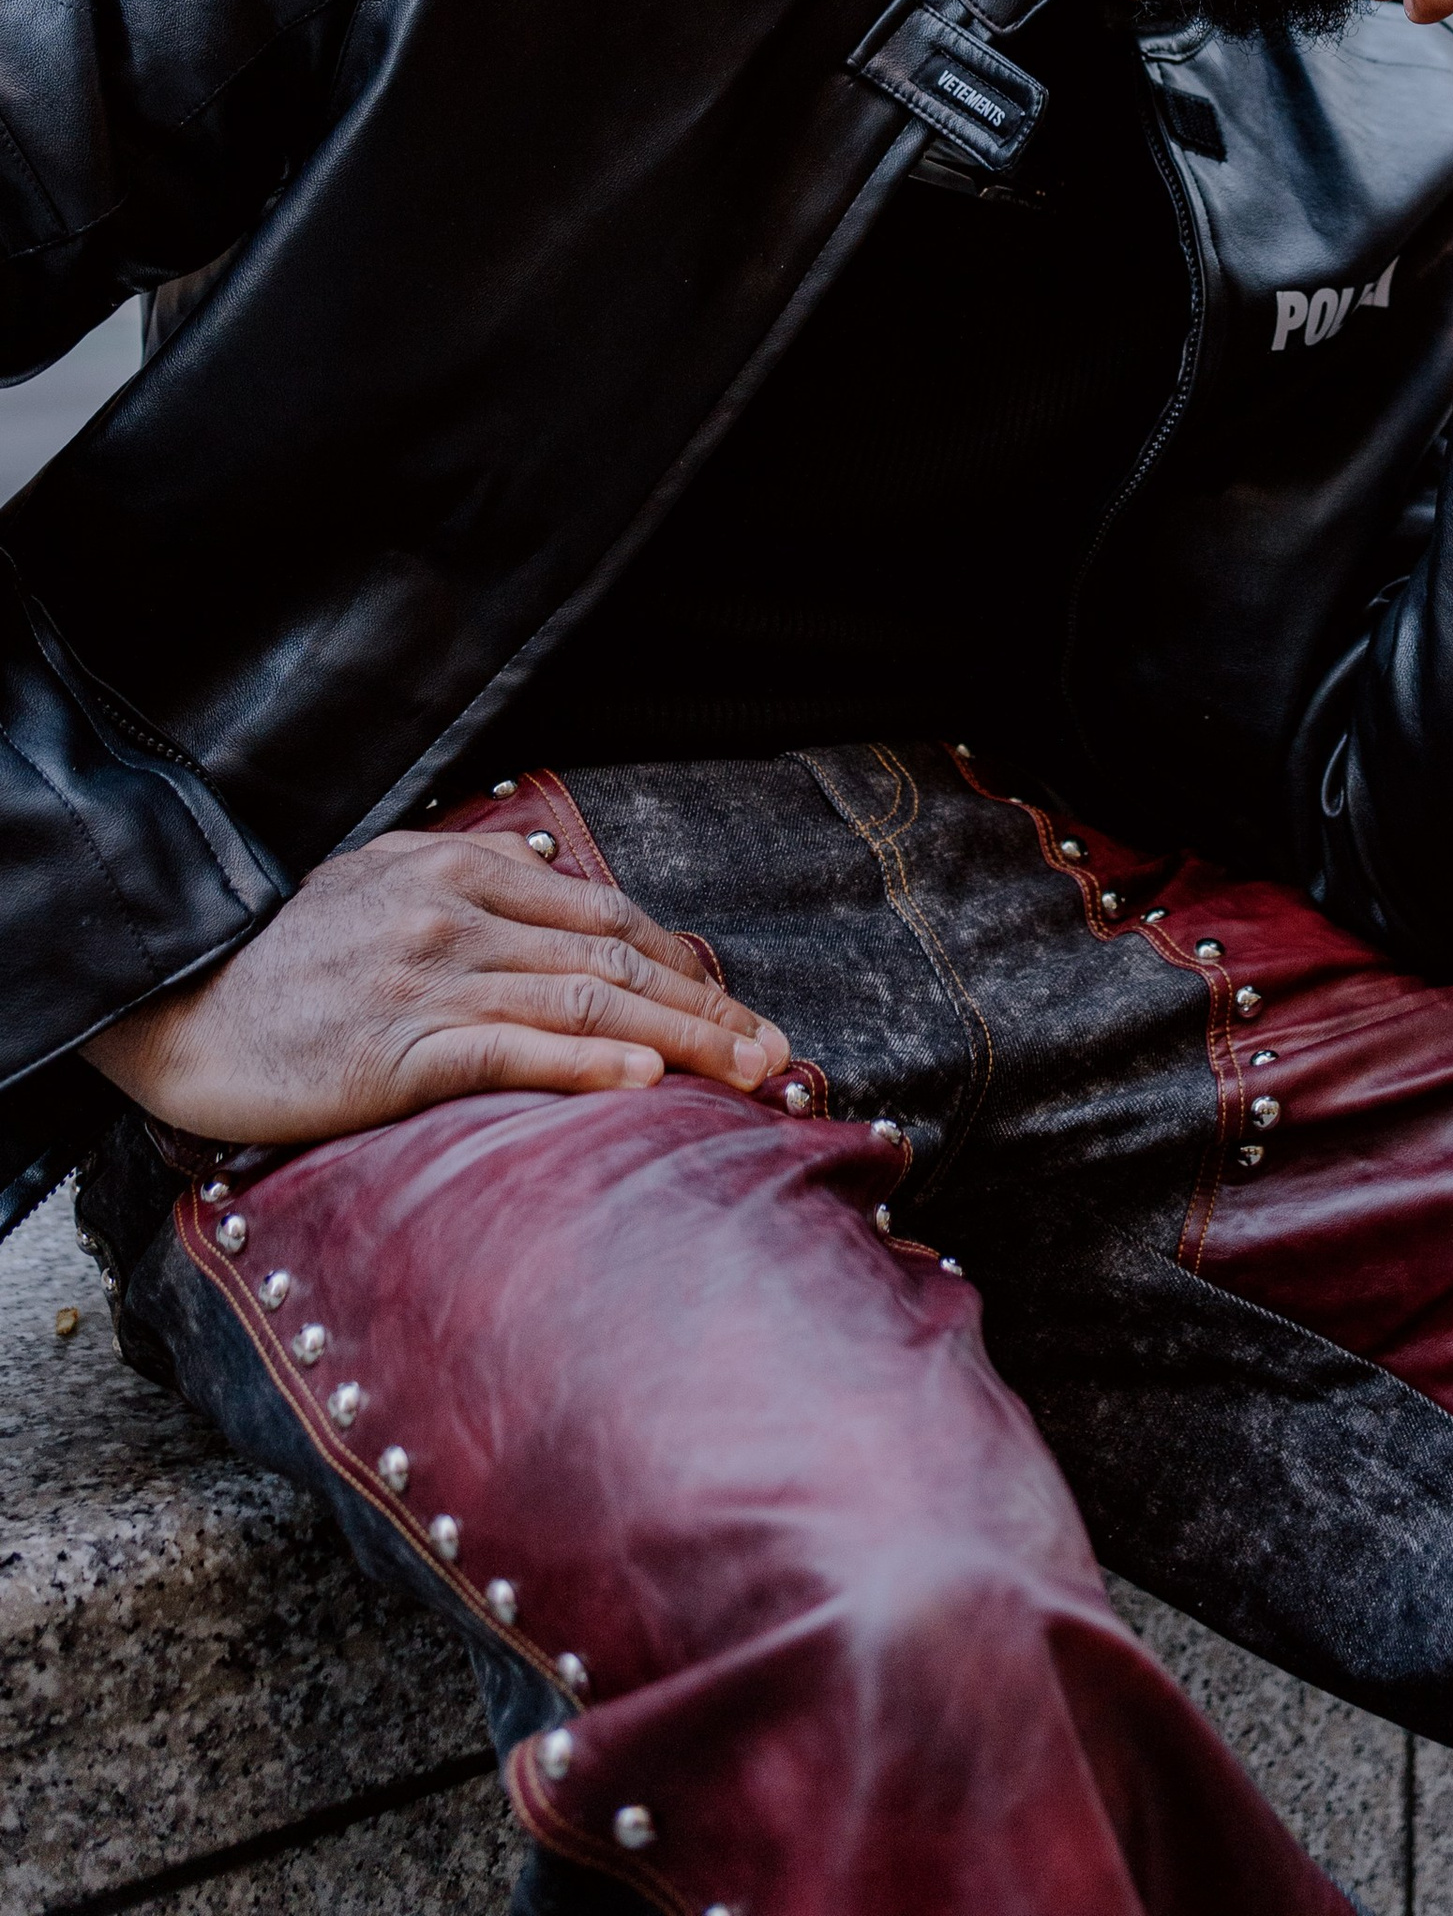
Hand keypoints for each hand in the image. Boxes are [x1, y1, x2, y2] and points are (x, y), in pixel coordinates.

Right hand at [83, 828, 790, 1146]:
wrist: (178, 1005)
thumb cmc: (281, 957)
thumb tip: (549, 867)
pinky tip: (640, 1080)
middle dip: (710, 1006)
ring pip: (583, 1003)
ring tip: (747, 1069)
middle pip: (615, 959)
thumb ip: (466, 869)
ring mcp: (428, 979)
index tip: (740, 1005)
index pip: (604, 915)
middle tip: (779, 1052)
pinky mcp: (395, 1048)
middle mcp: (456, 916)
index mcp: (458, 873)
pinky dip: (583, 1064)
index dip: (684, 961)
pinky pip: (507, 1052)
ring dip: (680, 1038)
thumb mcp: (376, 878)